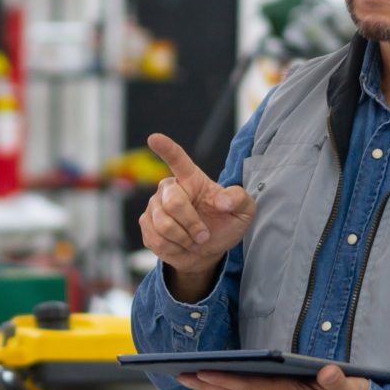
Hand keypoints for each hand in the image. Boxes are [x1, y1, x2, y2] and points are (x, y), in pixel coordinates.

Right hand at [140, 132, 255, 299]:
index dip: (166, 148)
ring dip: (184, 239)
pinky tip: (181, 246)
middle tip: (204, 235)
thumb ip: (238, 200)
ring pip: (163, 224)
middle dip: (191, 224)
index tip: (154, 139)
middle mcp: (169, 188)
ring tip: (193, 241)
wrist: (207, 251)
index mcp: (191, 178)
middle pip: (173, 203)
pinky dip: (174, 248)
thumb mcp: (243, 212)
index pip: (177, 159)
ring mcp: (154, 206)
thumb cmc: (224, 225)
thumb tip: (223, 201)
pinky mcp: (146, 225)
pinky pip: (156, 239)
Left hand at [183, 363, 368, 389]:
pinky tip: (215, 381)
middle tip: (180, 373)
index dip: (226, 379)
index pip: (251, 388)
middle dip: (208, 383)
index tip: (203, 371)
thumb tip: (328, 371)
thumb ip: (340, 382)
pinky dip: (227, 387)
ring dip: (212, 387)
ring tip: (189, 375)